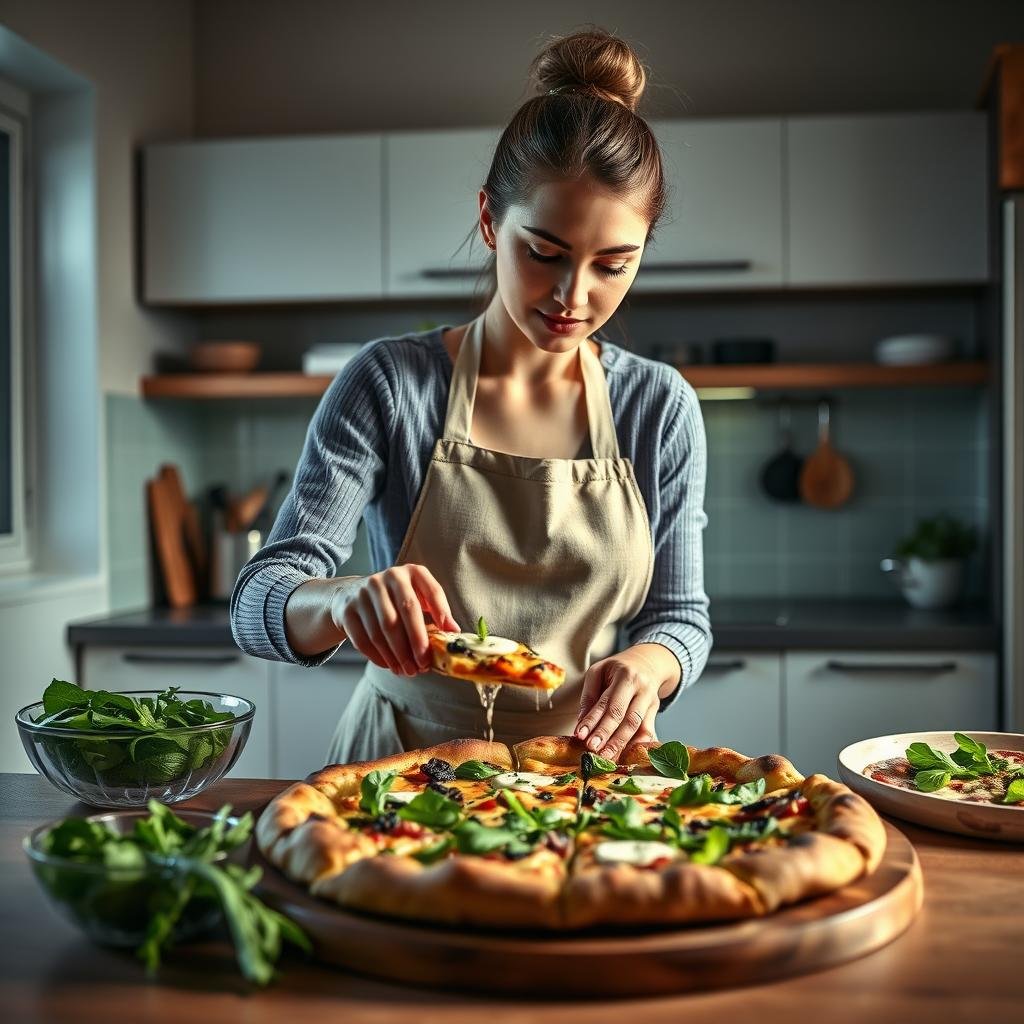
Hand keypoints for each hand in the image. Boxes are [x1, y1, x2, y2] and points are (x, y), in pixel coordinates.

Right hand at [331, 564, 458, 676]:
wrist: (350, 595)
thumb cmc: (394, 601)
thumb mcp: (416, 596)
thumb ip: (436, 611)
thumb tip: (454, 631)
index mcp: (412, 572)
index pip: (432, 590)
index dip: (442, 611)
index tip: (449, 633)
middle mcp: (389, 577)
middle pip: (407, 611)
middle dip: (417, 641)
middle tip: (423, 664)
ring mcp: (365, 592)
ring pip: (384, 630)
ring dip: (397, 655)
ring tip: (407, 671)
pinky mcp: (348, 610)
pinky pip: (364, 640)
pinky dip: (379, 657)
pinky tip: (390, 666)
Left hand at [574, 645, 675, 759]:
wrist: (647, 662)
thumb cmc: (617, 669)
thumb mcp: (599, 671)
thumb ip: (590, 695)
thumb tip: (581, 723)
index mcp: (625, 675)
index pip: (607, 702)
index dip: (593, 720)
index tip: (580, 735)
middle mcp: (641, 688)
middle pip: (624, 717)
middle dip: (607, 735)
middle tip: (592, 749)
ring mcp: (651, 700)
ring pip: (636, 726)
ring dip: (620, 744)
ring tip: (605, 757)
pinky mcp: (655, 711)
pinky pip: (647, 731)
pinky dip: (636, 745)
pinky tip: (625, 756)